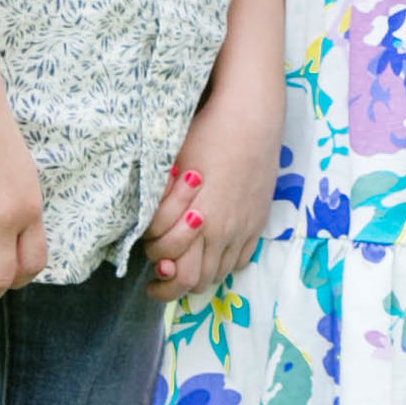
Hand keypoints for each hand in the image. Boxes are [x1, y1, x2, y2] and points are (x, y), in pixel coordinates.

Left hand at [142, 82, 282, 303]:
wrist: (249, 117)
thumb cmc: (204, 135)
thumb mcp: (171, 169)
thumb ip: (160, 207)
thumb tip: (147, 233)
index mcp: (197, 220)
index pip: (177, 271)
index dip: (160, 279)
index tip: (149, 275)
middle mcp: (222, 231)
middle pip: (198, 281)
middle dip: (175, 287)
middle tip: (160, 281)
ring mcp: (244, 228)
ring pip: (219, 274)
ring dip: (200, 276)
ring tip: (185, 268)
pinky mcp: (258, 221)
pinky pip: (241, 259)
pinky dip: (224, 264)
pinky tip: (212, 253)